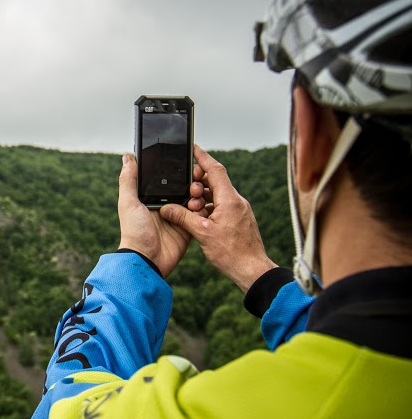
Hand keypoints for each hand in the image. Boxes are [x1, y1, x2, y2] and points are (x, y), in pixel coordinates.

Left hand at [117, 153, 205, 276]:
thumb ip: (128, 180)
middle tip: (196, 179)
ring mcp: (177, 218)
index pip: (166, 179)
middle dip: (191, 182)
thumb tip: (127, 157)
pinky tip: (204, 206)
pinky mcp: (187, 229)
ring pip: (193, 200)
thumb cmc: (134, 232)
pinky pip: (199, 217)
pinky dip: (202, 211)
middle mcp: (165, 206)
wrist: (147, 260)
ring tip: (197, 193)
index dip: (176, 171)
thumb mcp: (128, 203)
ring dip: (198, 196)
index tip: (187, 161)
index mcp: (150, 198)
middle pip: (182, 188)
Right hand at [161, 145, 276, 292]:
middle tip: (185, 188)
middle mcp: (237, 201)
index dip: (202, 157)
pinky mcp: (239, 219)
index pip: (215, 170)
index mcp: (229, 200)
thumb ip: (183, 217)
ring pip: (217, 195)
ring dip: (202, 197)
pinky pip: (222, 205)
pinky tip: (199, 218)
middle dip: (197, 181)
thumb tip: (166, 208)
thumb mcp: (202, 233)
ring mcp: (239, 210)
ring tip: (190, 207)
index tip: (193, 148)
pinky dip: (209, 207)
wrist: (252, 270)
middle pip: (215, 181)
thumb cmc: (231, 253)